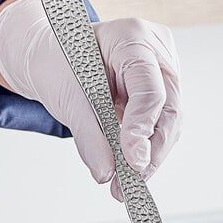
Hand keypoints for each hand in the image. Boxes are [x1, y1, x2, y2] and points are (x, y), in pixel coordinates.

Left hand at [0, 0, 181, 200]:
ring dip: (150, 156)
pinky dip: (145, 149)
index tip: (133, 162)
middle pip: (169, 109)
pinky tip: (132, 170)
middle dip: (152, 151)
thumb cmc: (59, 62)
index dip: (142, 129)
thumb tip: (106, 172)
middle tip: (133, 181)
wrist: (52, 56)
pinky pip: (159, 125)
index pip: (150, 90)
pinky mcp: (160, 92)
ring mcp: (162, 72)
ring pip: (169, 122)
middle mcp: (156, 52)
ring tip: (127, 185)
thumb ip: (88, 135)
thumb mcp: (66, 95)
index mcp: (133, 38)